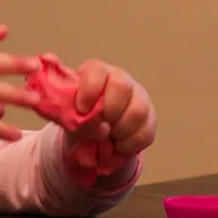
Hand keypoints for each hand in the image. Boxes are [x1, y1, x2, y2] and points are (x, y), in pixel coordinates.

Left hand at [69, 59, 155, 173]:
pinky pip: (147, 131)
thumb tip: (89, 123)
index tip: (82, 110)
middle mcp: (120, 79)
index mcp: (96, 72)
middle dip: (109, 111)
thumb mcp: (68, 114)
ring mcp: (138, 97)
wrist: (94, 132)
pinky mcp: (150, 117)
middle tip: (99, 125)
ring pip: (138, 110)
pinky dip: (130, 144)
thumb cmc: (78, 116)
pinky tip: (119, 146)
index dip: (90, 91)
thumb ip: (70, 115)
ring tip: (109, 138)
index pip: (97, 71)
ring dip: (120, 130)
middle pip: (122, 86)